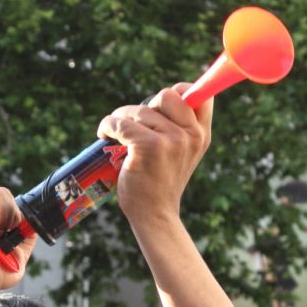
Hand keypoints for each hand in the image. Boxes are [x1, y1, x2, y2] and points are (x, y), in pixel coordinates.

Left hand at [96, 85, 210, 226]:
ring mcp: (171, 140)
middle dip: (146, 106)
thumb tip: (162, 98)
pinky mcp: (148, 146)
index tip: (160, 104)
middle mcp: (190, 135)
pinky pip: (120, 123)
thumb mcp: (183, 154)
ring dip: (120, 118)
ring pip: (138, 110)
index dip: (181, 91)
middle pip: (166, 95)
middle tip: (135, 125)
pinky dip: (107, 126)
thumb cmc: (162, 183)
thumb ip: (181, 129)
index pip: (202, 95)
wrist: (154, 215)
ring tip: (114, 133)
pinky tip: (104, 136)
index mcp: (201, 135)